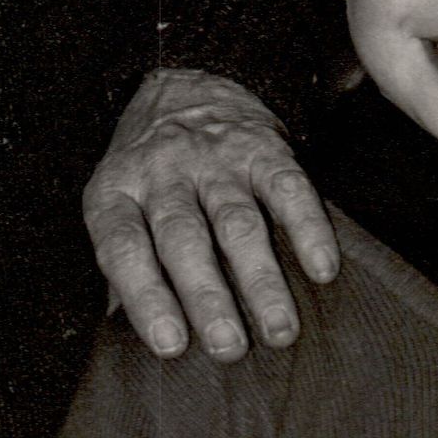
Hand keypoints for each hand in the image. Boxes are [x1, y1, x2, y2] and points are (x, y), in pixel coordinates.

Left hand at [82, 70, 339, 361]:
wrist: (185, 89)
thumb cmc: (151, 176)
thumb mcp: (119, 207)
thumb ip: (126, 270)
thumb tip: (141, 343)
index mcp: (116, 191)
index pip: (124, 248)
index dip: (145, 297)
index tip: (171, 345)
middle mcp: (163, 173)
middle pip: (184, 239)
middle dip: (208, 298)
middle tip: (230, 348)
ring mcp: (215, 158)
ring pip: (237, 222)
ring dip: (261, 280)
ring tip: (280, 330)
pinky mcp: (264, 148)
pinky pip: (288, 189)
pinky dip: (307, 230)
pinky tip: (321, 269)